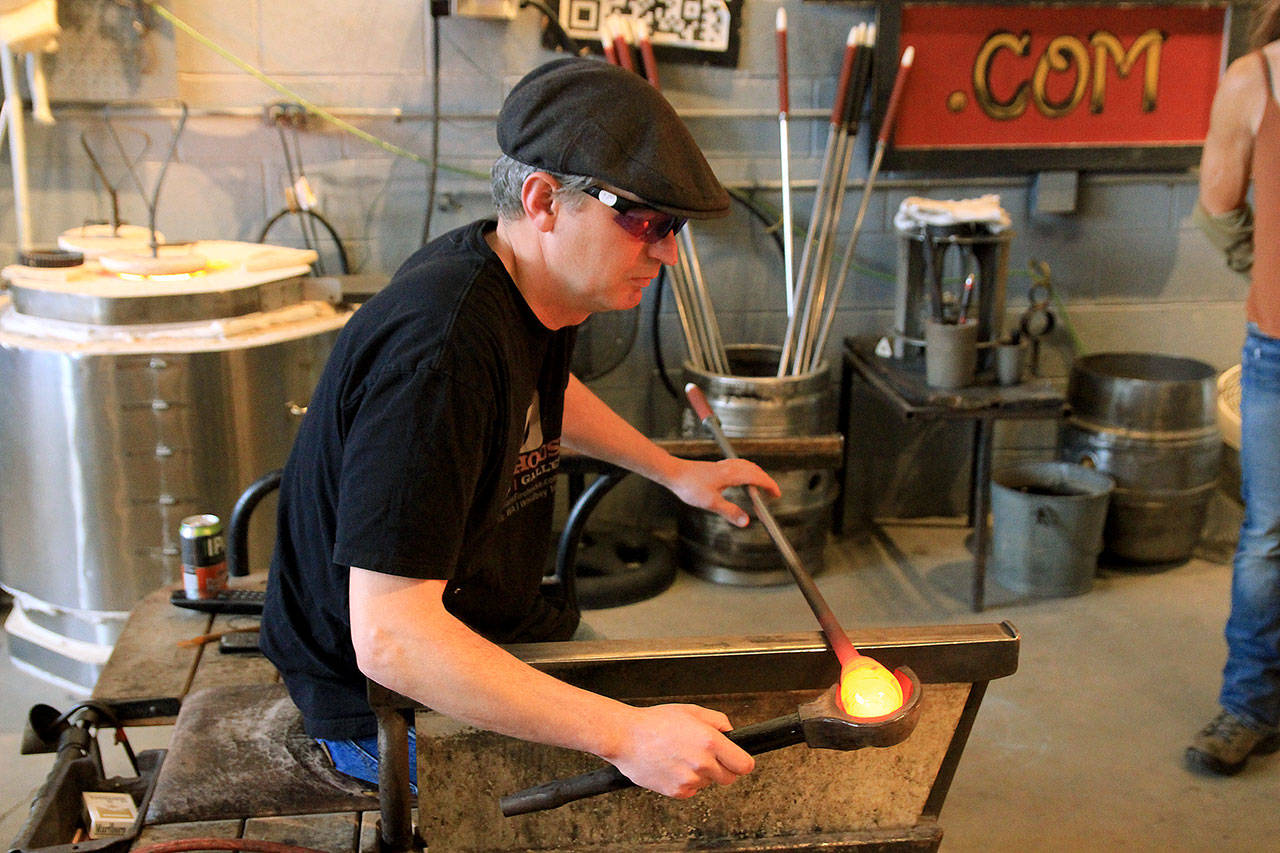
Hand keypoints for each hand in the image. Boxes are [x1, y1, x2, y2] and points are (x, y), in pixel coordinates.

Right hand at [607, 704, 754, 797]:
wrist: (625, 737)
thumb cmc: (654, 722)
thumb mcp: (690, 710)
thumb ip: (717, 720)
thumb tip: (730, 731)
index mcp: (710, 742)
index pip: (744, 765)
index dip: (741, 762)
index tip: (737, 760)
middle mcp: (702, 764)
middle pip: (729, 778)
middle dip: (722, 768)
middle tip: (705, 756)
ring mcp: (690, 780)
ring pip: (708, 783)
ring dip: (701, 774)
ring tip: (681, 756)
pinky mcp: (677, 792)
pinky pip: (691, 791)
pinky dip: (686, 782)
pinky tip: (673, 766)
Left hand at [666, 458, 780, 526]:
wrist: (673, 472)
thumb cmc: (689, 485)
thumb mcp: (711, 503)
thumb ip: (730, 512)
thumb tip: (746, 521)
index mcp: (732, 474)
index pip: (758, 477)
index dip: (769, 485)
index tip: (777, 494)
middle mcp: (729, 467)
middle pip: (754, 470)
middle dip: (765, 480)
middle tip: (771, 492)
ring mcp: (722, 465)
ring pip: (746, 466)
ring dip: (756, 474)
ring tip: (759, 486)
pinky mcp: (716, 467)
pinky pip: (737, 466)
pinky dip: (746, 471)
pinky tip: (739, 478)